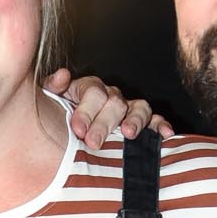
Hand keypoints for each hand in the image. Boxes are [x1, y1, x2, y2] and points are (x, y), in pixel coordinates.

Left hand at [45, 67, 172, 147]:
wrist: (66, 134)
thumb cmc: (58, 116)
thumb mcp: (51, 100)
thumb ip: (52, 87)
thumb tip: (63, 75)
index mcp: (90, 90)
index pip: (93, 93)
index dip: (85, 111)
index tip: (77, 130)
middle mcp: (111, 97)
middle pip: (114, 103)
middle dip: (104, 123)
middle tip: (93, 142)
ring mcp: (127, 109)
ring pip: (138, 108)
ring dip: (134, 120)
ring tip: (127, 133)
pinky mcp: (141, 123)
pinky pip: (154, 121)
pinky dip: (161, 125)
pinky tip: (165, 134)